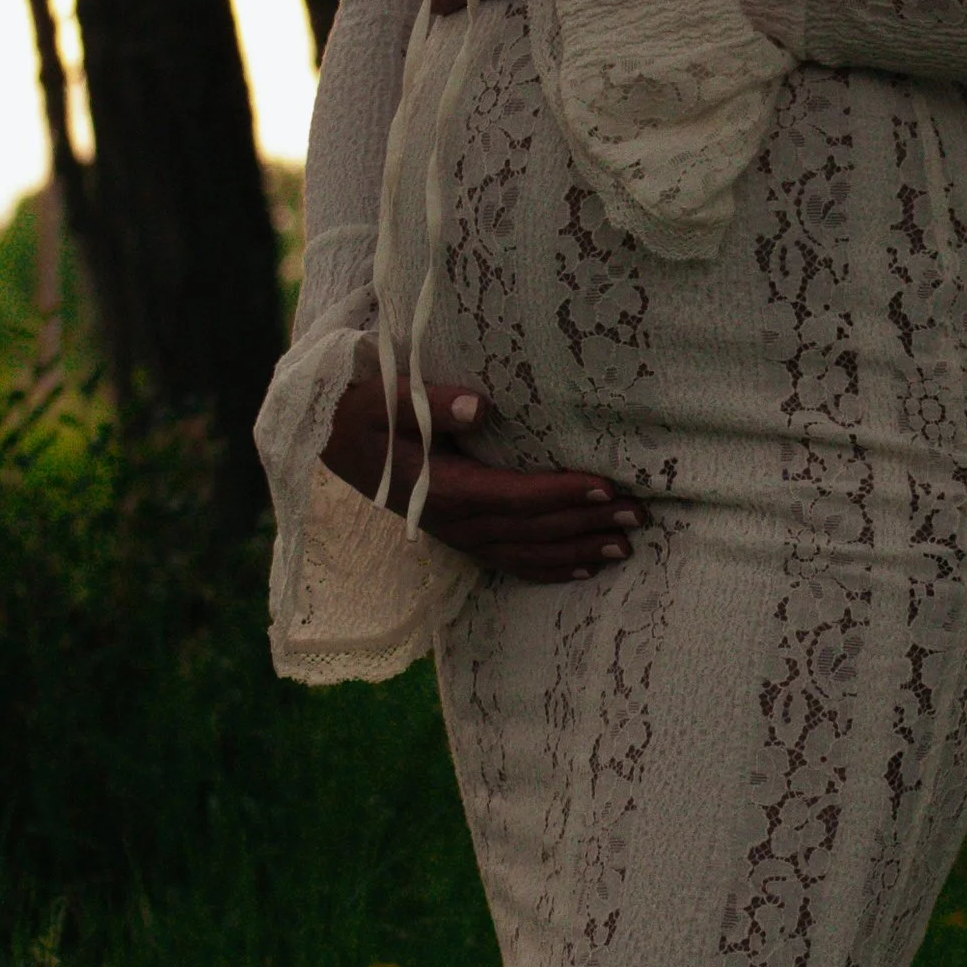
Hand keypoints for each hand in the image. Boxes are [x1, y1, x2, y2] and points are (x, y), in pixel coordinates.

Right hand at [321, 367, 645, 581]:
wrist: (329, 437)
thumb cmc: (363, 410)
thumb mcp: (385, 398)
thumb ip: (431, 403)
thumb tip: (482, 406)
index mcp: (440, 488)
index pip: (513, 498)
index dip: (561, 495)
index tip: (605, 486)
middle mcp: (452, 521)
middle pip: (530, 531)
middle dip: (585, 525)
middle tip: (637, 516)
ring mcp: (456, 534)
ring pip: (525, 552)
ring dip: (576, 551)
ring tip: (624, 546)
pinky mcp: (457, 535)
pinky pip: (508, 561)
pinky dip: (547, 567)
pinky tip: (583, 569)